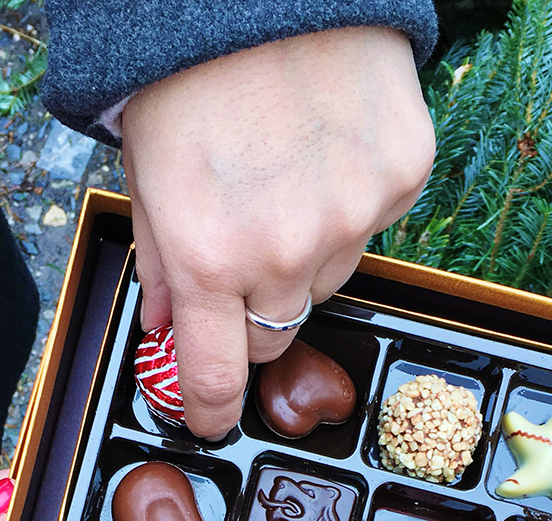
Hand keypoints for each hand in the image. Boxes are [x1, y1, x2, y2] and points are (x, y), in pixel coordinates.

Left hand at [121, 26, 434, 439]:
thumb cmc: (190, 69)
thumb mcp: (148, 173)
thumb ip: (162, 265)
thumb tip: (173, 331)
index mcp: (210, 254)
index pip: (218, 377)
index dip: (210, 410)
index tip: (209, 420)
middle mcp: (287, 250)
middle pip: (275, 334)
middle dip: (251, 313)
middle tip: (240, 252)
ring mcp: (354, 215)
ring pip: (327, 281)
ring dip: (303, 255)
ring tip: (284, 178)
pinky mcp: (403, 177)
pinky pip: (373, 226)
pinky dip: (349, 205)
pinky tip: (325, 150)